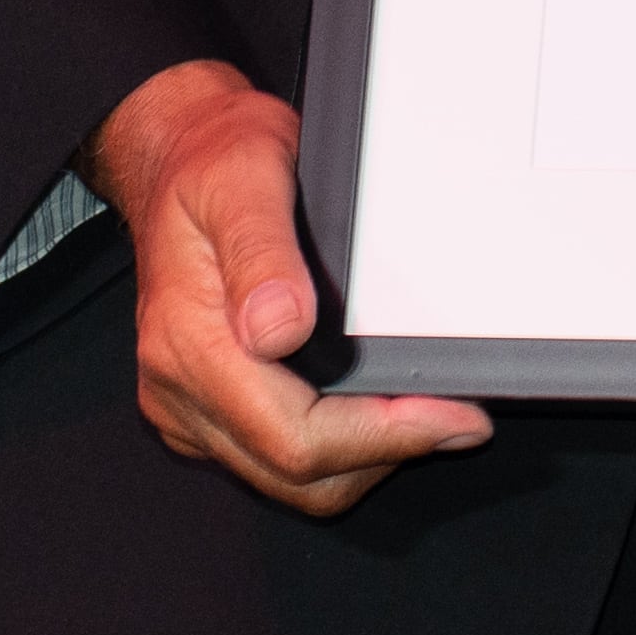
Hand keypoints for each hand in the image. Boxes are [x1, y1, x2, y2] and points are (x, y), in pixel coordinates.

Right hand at [87, 56, 493, 517]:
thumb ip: (262, 253)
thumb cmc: (213, 163)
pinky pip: (271, 457)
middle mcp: (179, 388)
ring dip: (364, 458)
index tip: (451, 416)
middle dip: (387, 453)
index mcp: (189, 344)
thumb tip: (279, 328)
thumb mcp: (245, 179)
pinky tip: (376, 407)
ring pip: (287, 478)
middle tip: (458, 416)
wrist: (177, 155)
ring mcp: (189, 404)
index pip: (293, 438)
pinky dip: (336, 447)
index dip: (383, 437)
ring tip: (427, 413)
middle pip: (296, 475)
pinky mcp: (204, 405)